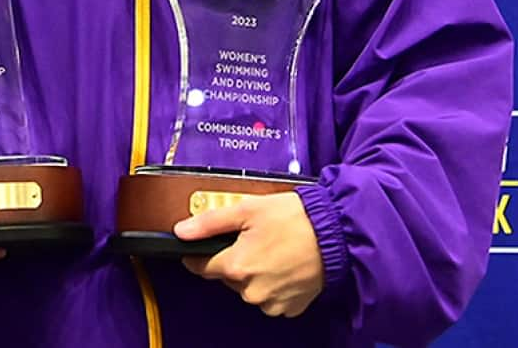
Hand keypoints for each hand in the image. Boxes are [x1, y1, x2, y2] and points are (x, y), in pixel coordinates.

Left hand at [174, 191, 323, 317]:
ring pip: (250, 288)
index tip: (209, 244)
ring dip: (256, 271)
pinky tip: (286, 264)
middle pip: (228, 276)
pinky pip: (272, 297)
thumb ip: (210, 222)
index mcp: (236, 267)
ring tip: (275, 248)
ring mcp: (271, 302)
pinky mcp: (290, 307)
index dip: (200, 253)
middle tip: (255, 237)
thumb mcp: (247, 209)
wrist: (337, 234)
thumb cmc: (295, 218)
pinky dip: (274, 283)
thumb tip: (181, 231)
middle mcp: (251, 291)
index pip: (201, 266)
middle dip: (236, 258)